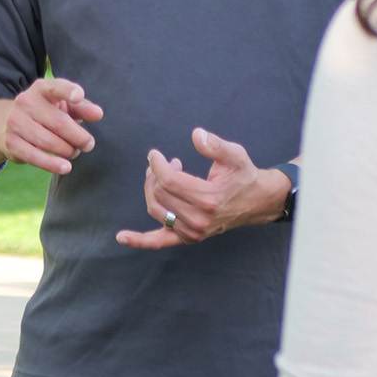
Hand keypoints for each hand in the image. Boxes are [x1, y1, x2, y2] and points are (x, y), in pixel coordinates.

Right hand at [0, 78, 104, 174]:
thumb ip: (83, 108)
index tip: (79, 96)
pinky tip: (65, 167)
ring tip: (75, 153)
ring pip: (48, 141)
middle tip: (88, 144)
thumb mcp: (63, 106)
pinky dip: (52, 164)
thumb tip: (98, 114)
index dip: (67, 91)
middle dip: (78, 136)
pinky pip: (35, 156)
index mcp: (41, 89)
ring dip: (67, 150)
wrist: (6, 123)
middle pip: (58, 122)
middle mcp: (26, 102)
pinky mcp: (11, 143)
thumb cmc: (45, 113)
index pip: (55, 87)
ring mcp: (16, 122)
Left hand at [116, 128, 291, 249]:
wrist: (255, 202)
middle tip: (161, 162)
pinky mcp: (187, 238)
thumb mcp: (235, 155)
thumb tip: (196, 134)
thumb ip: (216, 145)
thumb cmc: (243, 176)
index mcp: (209, 199)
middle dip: (155, 174)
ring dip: (150, 191)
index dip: (157, 164)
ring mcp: (192, 232)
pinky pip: (158, 241)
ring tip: (158, 177)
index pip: (169, 181)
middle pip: (159, 194)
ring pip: (156, 210)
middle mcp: (198, 220)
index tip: (155, 154)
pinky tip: (121, 237)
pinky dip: (139, 241)